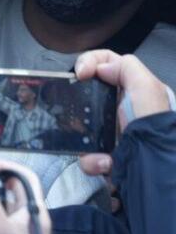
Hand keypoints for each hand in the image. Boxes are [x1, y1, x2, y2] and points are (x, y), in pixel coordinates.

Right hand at [75, 50, 171, 196]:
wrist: (156, 171)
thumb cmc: (153, 128)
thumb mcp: (148, 89)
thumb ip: (127, 68)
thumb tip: (100, 67)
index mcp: (132, 89)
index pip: (106, 62)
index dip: (89, 62)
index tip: (80, 75)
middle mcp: (121, 108)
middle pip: (87, 92)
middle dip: (78, 102)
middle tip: (76, 107)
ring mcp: (111, 132)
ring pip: (80, 125)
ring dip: (82, 135)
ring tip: (95, 144)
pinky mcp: (105, 155)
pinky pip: (86, 154)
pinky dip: (92, 160)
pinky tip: (105, 162)